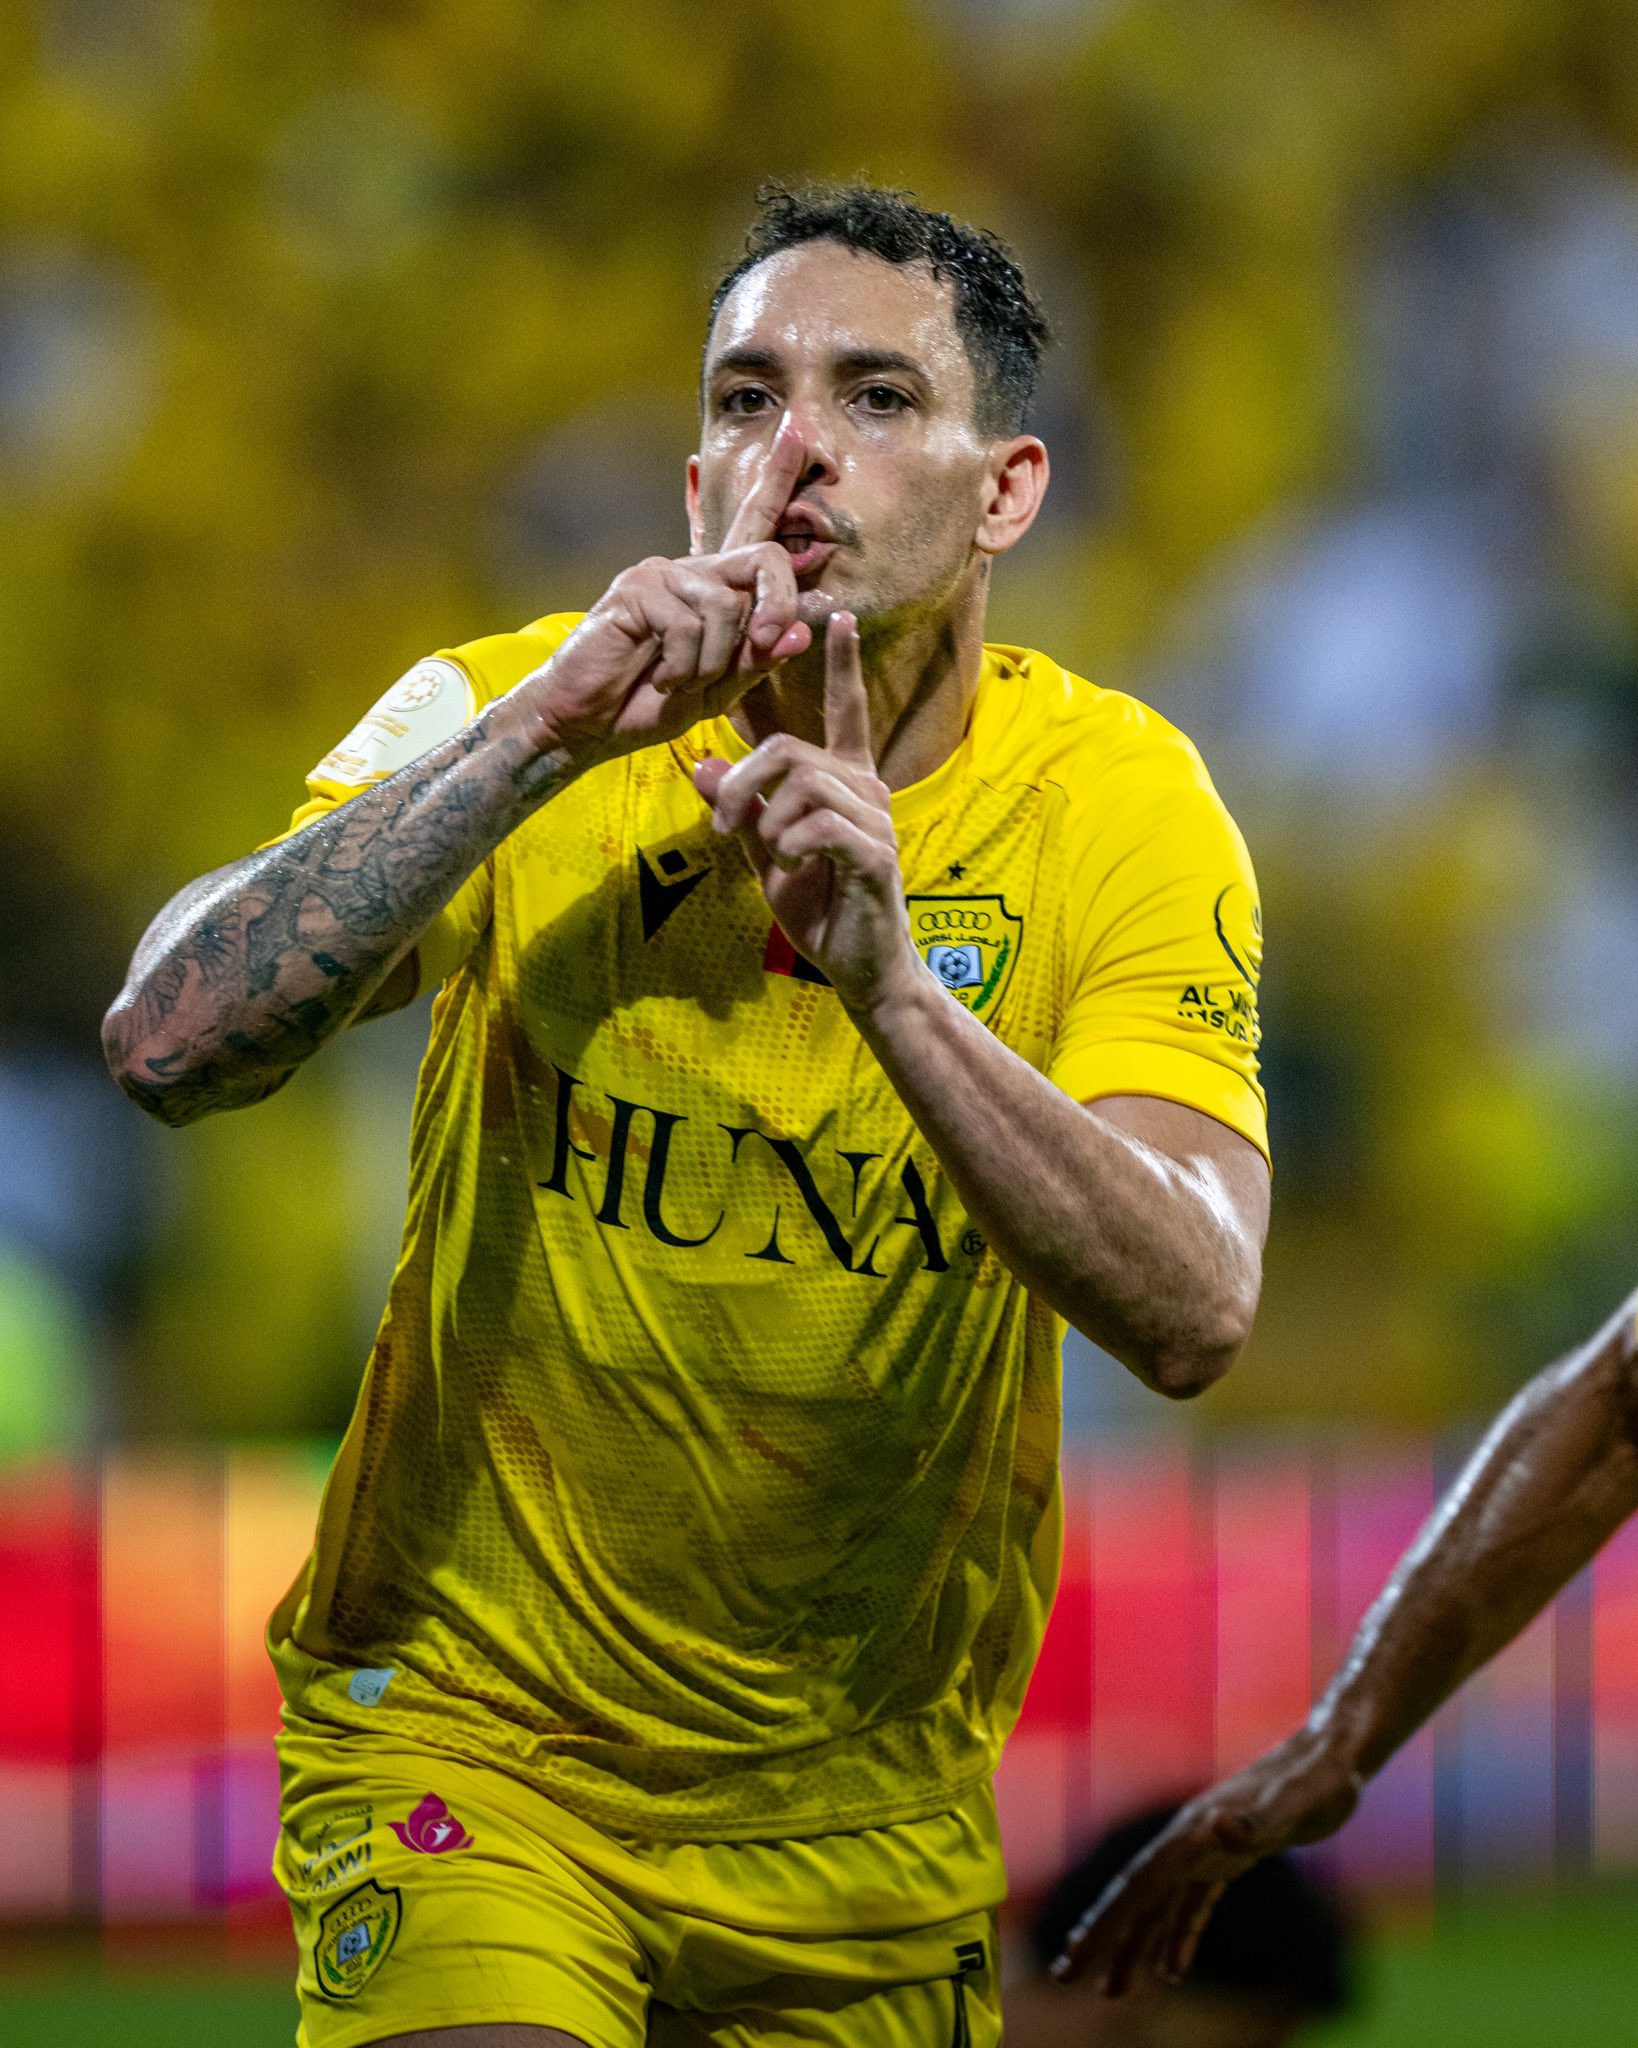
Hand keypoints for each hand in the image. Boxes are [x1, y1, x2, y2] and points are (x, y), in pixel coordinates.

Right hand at [502, 420, 813, 769]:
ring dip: (711, 662)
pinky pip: (686, 626)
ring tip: (680, 681)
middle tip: (767, 642)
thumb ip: (757, 661)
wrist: (588, 722)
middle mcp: (693, 571)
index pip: (756, 528)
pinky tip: (659, 677)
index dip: (776, 480)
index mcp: (717, 591)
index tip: (796, 430)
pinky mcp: (636, 588)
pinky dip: (681, 667)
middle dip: (777, 605)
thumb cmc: (649, 703)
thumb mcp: (718, 690)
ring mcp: (662, 574)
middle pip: (764, 558)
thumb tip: (801, 631)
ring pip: (725, 608)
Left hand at [692, 612, 917, 1011]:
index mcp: (846, 782)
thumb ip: (739, 808)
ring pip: (801, 785)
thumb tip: (700, 763)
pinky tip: (794, 868)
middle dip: (742, 783)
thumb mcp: (766, 852)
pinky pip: (817, 825)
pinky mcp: (874, 854)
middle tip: (721, 823)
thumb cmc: (821, 907)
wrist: (861, 966)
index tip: (838, 616)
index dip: (842, 665)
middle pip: (789, 750)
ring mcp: (876, 820)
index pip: (847, 711)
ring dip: (766, 823)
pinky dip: (789, 845)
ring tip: (774, 858)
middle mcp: (866, 790)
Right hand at [1052, 1728, 1362, 1994]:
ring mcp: (1206, 1848)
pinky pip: (1190, 1904)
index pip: (1140, 1884)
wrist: (1334, 1754)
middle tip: (1063, 1976)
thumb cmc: (1321, 1779)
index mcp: (1194, 1831)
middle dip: (1100, 1935)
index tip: (1074, 1954)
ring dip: (1132, 1943)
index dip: (1106, 1921)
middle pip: (1136, 1895)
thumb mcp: (1297, 1802)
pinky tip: (1171, 1970)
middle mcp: (1190, 1839)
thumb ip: (1257, 1819)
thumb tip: (1216, 1827)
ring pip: (1158, 1904)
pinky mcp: (1229, 1858)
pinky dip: (1176, 1936)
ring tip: (1110, 1989)